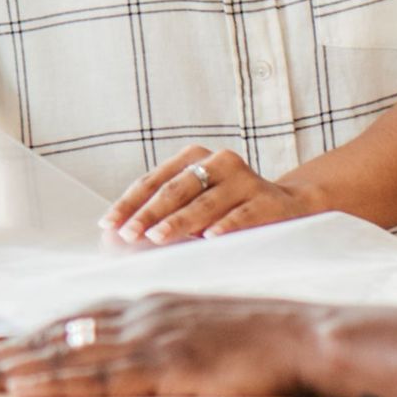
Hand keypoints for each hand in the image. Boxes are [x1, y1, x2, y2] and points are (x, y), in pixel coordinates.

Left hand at [0, 293, 322, 396]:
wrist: (307, 336)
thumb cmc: (261, 341)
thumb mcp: (202, 331)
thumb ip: (162, 341)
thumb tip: (128, 362)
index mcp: (145, 307)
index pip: (66, 326)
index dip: (20, 343)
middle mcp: (136, 315)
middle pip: (49, 337)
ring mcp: (149, 338)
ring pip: (61, 355)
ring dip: (5, 370)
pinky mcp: (166, 365)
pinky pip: (98, 376)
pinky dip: (55, 381)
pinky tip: (21, 387)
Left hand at [103, 144, 319, 244]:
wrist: (288, 207)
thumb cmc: (227, 209)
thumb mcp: (195, 205)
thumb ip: (162, 214)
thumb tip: (118, 236)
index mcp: (194, 158)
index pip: (154, 181)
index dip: (129, 203)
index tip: (108, 224)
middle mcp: (219, 162)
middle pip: (176, 189)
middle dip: (149, 213)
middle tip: (129, 234)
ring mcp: (245, 179)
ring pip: (206, 202)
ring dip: (180, 221)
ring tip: (157, 237)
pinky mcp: (267, 200)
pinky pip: (242, 214)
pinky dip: (226, 226)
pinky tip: (210, 238)